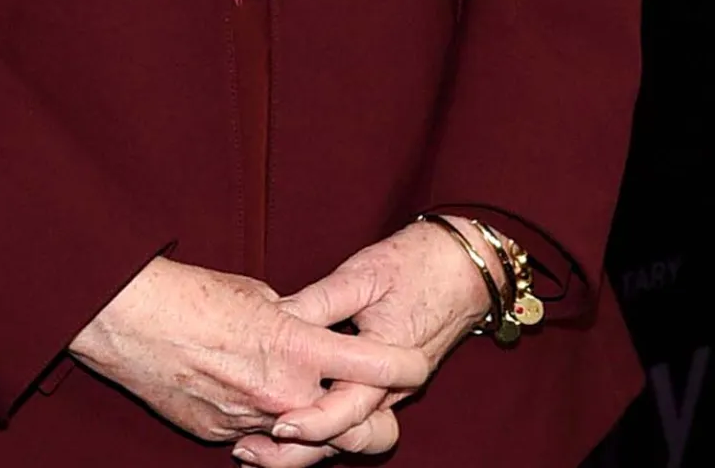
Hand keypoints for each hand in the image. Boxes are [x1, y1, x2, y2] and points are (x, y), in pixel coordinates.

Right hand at [66, 254, 430, 447]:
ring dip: (318, 429)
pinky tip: (257, 404)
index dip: (407, 366)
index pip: (377, 366)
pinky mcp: (224, 437)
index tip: (416, 361)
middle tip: (370, 401)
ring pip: (312, 448)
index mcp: (297, 348)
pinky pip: (264, 443)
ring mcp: (255, 424)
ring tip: (309, 402)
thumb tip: (306, 331)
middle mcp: (285, 395)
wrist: (129, 320)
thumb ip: (293, 321)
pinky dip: (268, 428)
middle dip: (376, 422)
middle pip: (363, 435)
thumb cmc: (191, 293)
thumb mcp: (255, 293)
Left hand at [228, 219, 492, 463]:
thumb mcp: (363, 275)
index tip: (275, 426)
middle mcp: (390, 389)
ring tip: (257, 441)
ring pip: (348, 434)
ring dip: (307, 443)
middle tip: (249, 448)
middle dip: (299, 451)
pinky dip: (321, 422)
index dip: (310, 421)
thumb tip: (277, 316)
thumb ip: (322, 302)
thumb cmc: (416, 265)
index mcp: (387, 363)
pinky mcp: (386, 386)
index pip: (347, 409)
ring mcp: (390, 391)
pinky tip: (287, 414)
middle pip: (345, 438)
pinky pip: (353, 416)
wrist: (466, 268)